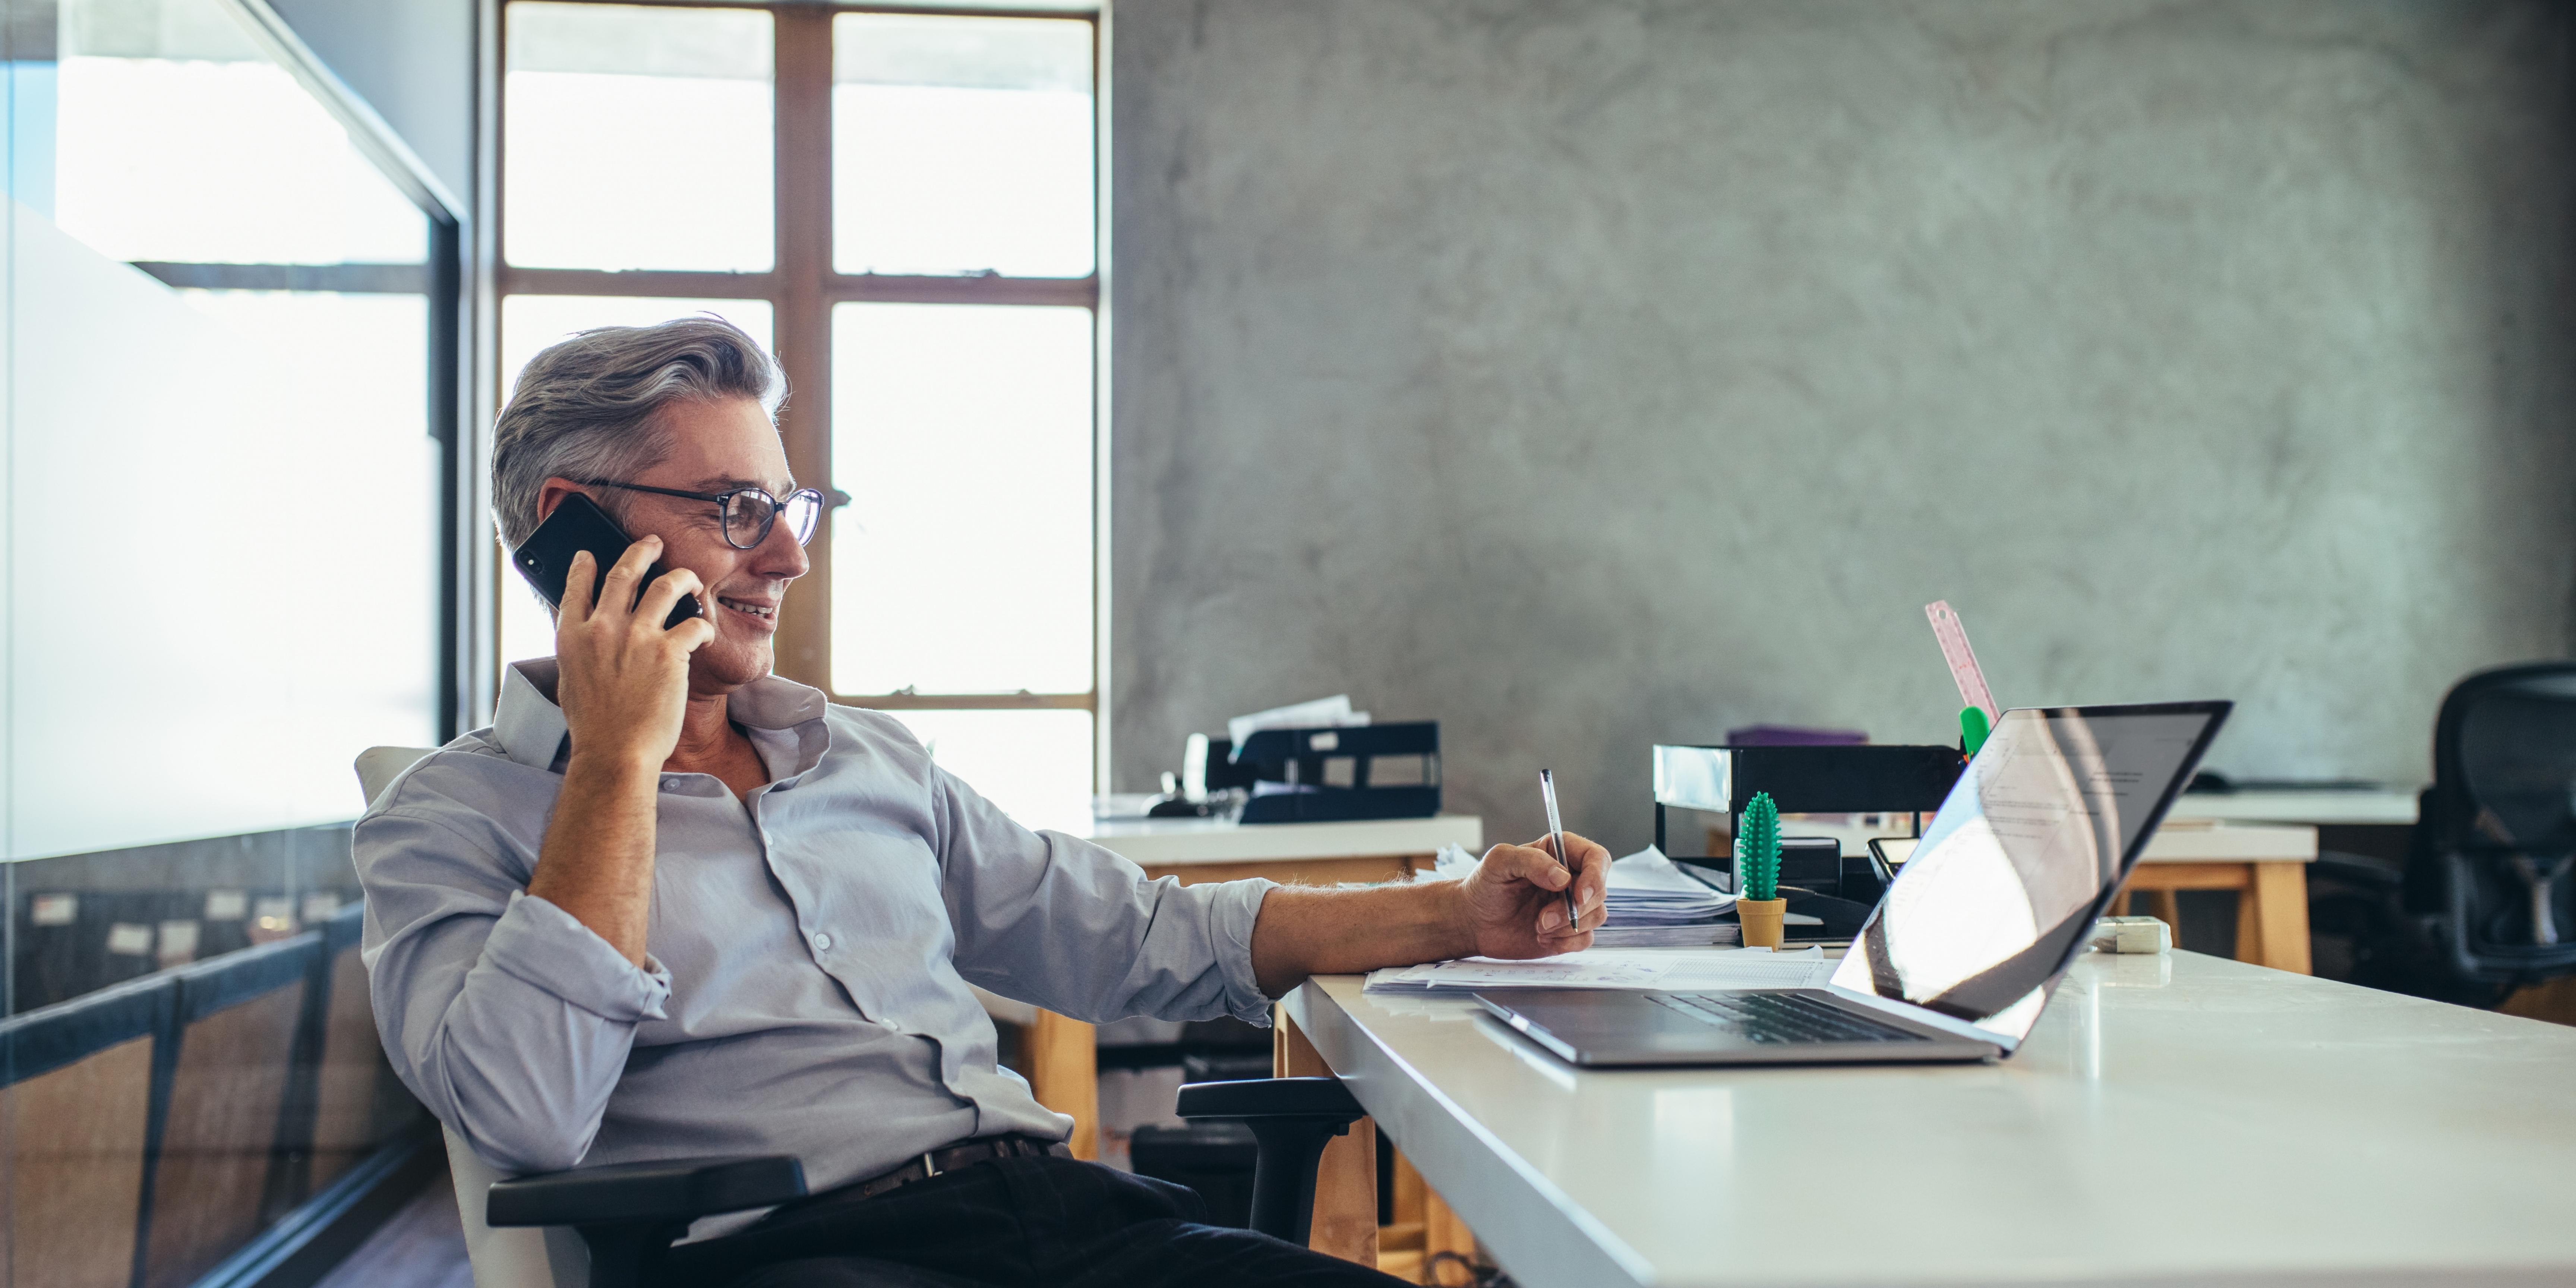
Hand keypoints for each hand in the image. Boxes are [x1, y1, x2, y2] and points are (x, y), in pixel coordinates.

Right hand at [552, 536, 715, 770]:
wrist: (615, 753)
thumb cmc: (595, 728)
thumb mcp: (572, 682)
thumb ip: (580, 653)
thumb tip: (586, 638)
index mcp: (573, 637)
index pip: (575, 587)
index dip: (584, 566)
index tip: (590, 555)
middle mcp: (603, 628)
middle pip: (623, 573)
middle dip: (640, 551)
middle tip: (653, 543)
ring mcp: (637, 637)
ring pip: (665, 585)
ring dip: (682, 577)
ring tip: (691, 579)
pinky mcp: (670, 652)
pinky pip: (694, 624)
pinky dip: (704, 628)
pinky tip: (707, 636)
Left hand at [1454, 831, 1610, 958]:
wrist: (1473, 922)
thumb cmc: (1484, 886)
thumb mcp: (1499, 862)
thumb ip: (1530, 860)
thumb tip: (1563, 878)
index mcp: (1559, 853)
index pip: (1596, 858)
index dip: (1595, 877)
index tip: (1578, 895)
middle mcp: (1571, 878)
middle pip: (1599, 891)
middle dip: (1574, 909)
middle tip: (1543, 919)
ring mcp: (1571, 906)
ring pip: (1596, 915)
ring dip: (1568, 926)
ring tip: (1537, 927)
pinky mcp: (1567, 931)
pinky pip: (1586, 939)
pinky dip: (1566, 942)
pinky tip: (1542, 938)